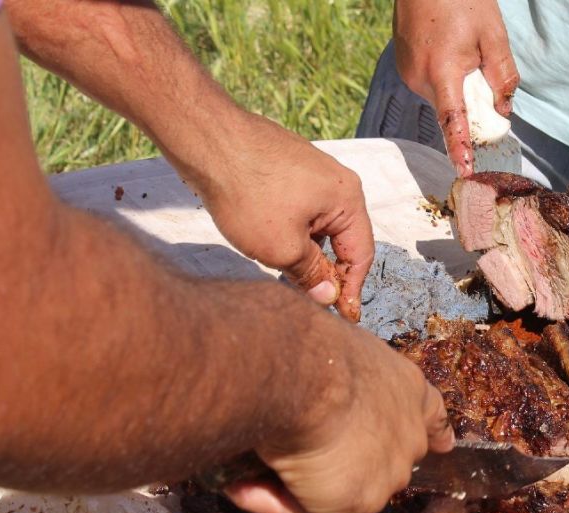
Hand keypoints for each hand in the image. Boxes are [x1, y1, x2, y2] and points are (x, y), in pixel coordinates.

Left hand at [190, 113, 374, 320]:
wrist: (208, 142)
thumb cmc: (248, 192)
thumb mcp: (282, 248)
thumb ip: (311, 275)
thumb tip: (328, 295)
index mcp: (347, 198)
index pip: (360, 254)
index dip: (351, 288)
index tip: (343, 315)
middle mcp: (336, 180)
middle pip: (341, 238)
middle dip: (327, 270)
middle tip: (310, 299)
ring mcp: (311, 170)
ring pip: (317, 224)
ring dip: (305, 250)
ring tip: (282, 270)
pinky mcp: (286, 167)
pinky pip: (299, 207)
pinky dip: (290, 229)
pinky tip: (266, 240)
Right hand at [225, 322, 453, 512]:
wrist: (302, 371)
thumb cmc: (305, 345)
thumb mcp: (330, 350)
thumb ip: (330, 376)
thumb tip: (299, 404)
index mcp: (407, 387)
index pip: (432, 414)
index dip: (434, 431)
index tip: (444, 444)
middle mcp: (409, 433)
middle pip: (386, 462)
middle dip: (347, 464)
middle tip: (295, 454)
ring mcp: (388, 472)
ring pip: (340, 490)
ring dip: (299, 483)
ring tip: (249, 470)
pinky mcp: (356, 500)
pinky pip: (307, 510)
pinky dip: (273, 500)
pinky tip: (242, 486)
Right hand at [394, 0, 518, 175]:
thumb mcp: (493, 34)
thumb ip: (502, 76)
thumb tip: (504, 110)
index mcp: (442, 72)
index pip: (453, 122)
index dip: (460, 149)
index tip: (464, 172)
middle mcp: (419, 78)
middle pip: (451, 109)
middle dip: (471, 103)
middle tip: (481, 65)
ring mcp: (408, 73)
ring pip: (442, 96)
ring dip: (458, 86)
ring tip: (462, 47)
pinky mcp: (404, 67)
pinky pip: (431, 84)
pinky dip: (445, 77)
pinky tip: (448, 48)